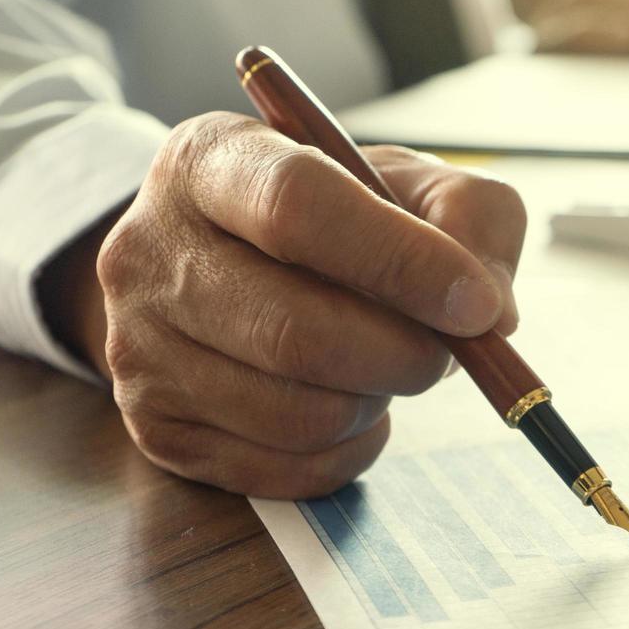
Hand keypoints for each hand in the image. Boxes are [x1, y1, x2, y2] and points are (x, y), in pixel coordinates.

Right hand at [83, 113, 524, 498]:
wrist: (235, 263)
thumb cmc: (342, 217)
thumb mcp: (412, 183)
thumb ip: (472, 219)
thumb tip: (490, 310)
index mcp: (210, 159)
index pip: (297, 206)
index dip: (398, 261)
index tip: (475, 304)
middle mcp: (150, 249)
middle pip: (294, 330)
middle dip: (403, 354)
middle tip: (449, 350)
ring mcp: (139, 346)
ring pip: (293, 411)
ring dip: (377, 401)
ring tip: (387, 364)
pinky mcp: (156, 428)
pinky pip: (283, 469)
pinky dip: (349, 448)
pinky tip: (354, 404)